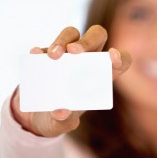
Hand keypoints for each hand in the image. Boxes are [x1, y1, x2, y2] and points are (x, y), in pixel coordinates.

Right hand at [11, 25, 131, 136]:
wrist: (39, 115)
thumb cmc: (61, 117)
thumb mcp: (64, 123)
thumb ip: (65, 120)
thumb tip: (61, 112)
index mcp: (102, 76)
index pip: (121, 61)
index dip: (121, 57)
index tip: (112, 56)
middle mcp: (88, 60)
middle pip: (96, 36)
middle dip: (87, 40)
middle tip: (73, 52)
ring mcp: (68, 55)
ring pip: (71, 33)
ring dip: (62, 41)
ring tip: (52, 56)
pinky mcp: (48, 55)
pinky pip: (46, 46)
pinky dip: (41, 49)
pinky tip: (35, 54)